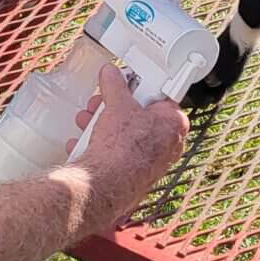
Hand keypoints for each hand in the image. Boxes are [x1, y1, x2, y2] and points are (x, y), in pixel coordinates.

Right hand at [68, 62, 187, 235]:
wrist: (105, 185)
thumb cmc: (122, 149)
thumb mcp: (117, 104)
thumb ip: (114, 85)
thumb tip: (111, 75)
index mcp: (175, 124)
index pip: (160, 96)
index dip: (139, 88)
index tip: (126, 83)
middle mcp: (168, 146)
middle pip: (138, 116)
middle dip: (114, 108)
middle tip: (101, 103)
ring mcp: (151, 163)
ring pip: (125, 135)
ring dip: (102, 125)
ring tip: (88, 121)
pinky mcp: (133, 176)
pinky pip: (115, 153)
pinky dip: (99, 147)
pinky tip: (84, 142)